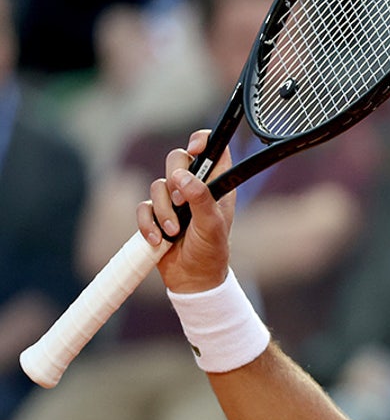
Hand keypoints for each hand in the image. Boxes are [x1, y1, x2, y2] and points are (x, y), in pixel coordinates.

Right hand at [137, 130, 235, 292]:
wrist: (192, 279)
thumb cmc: (211, 251)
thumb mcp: (211, 224)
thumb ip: (200, 198)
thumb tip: (183, 176)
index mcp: (217, 184)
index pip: (213, 149)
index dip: (202, 141)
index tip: (195, 150)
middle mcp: (195, 187)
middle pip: (177, 159)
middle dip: (174, 179)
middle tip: (180, 201)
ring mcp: (173, 200)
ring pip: (157, 184)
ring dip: (163, 210)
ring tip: (174, 231)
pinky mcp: (155, 215)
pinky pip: (142, 208)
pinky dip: (147, 224)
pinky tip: (158, 240)